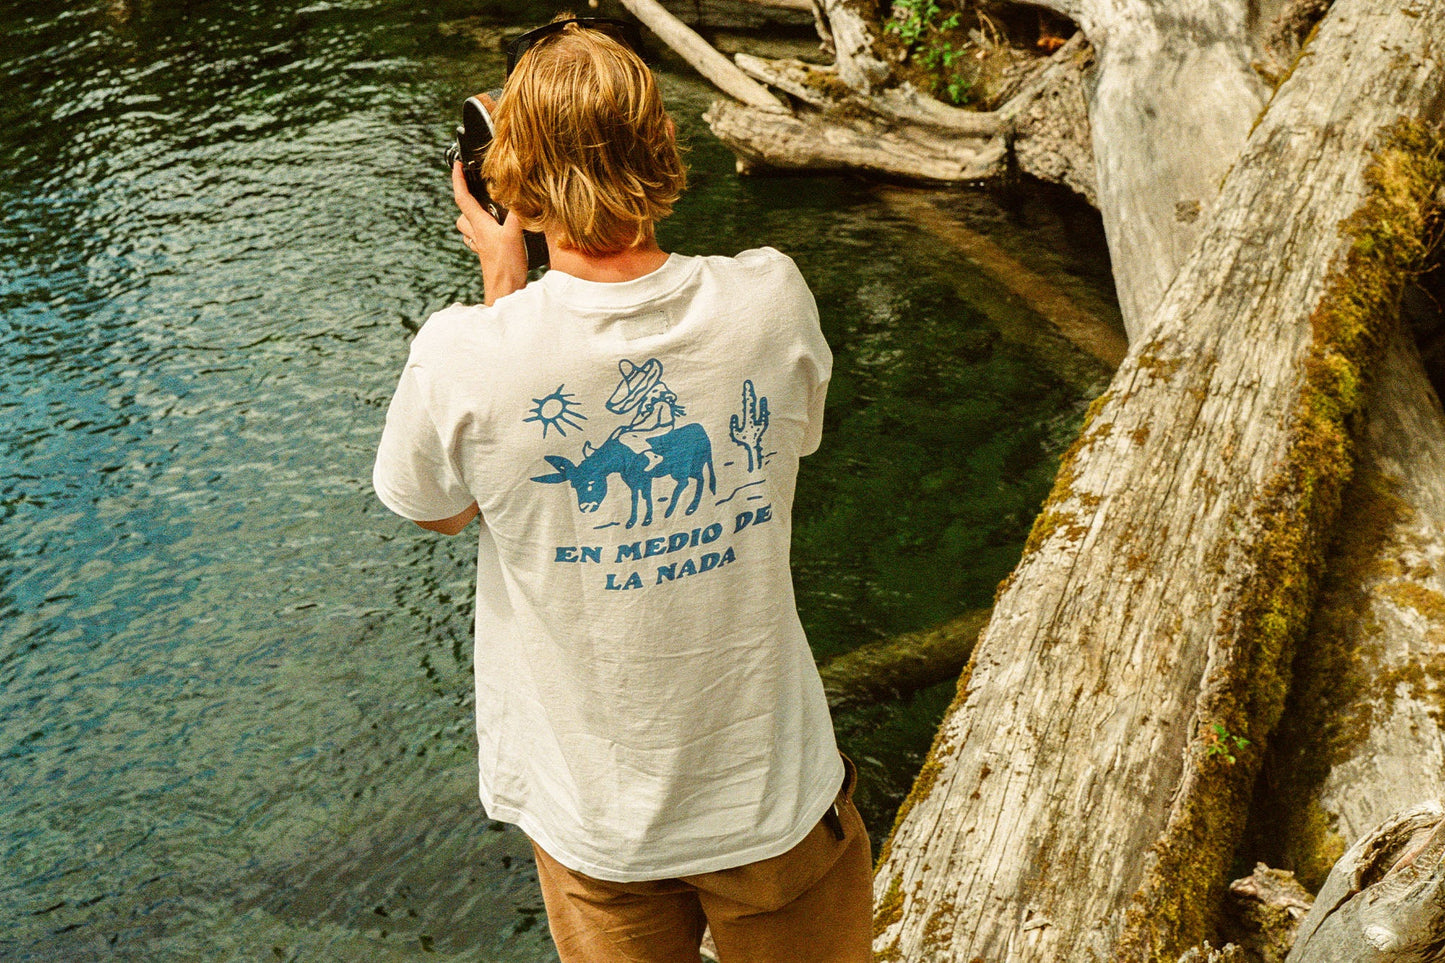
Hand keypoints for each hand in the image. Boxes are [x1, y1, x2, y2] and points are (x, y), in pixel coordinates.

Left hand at [452, 161, 527, 305]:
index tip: (457, 165)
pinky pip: (479, 240)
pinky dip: (484, 233)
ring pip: (469, 227)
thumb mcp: (514, 234)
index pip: (463, 197)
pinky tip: (496, 234)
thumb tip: (521, 192)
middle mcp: (478, 234)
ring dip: (474, 217)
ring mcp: (482, 246)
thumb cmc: (506, 268)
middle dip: (466, 198)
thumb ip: (517, 212)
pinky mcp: (488, 256)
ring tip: (489, 210)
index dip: (458, 179)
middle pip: (463, 212)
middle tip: (477, 188)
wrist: (504, 294)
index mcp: (480, 225)